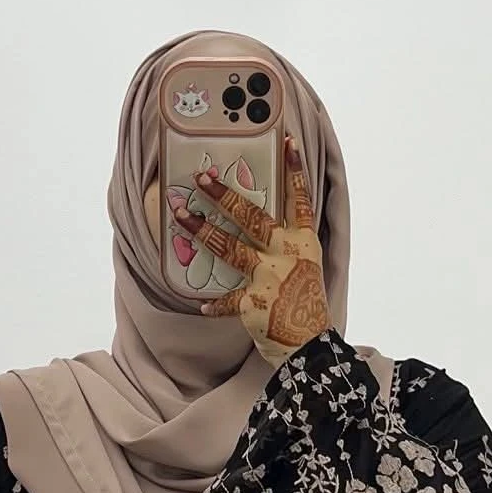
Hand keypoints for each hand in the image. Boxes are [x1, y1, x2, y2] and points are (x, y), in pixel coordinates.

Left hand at [171, 133, 331, 368]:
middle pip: (253, 217)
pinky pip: (225, 299)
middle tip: (202, 178)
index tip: (287, 143)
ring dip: (202, 230)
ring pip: (230, 247)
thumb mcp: (306, 270)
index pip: (300, 201)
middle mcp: (287, 255)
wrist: (312, 349)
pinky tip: (199, 303)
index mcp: (304, 244)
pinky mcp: (253, 303)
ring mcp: (269, 277)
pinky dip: (213, 303)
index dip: (294, 172)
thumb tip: (259, 227)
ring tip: (179, 214)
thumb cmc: (307, 308)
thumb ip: (287, 247)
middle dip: (225, 195)